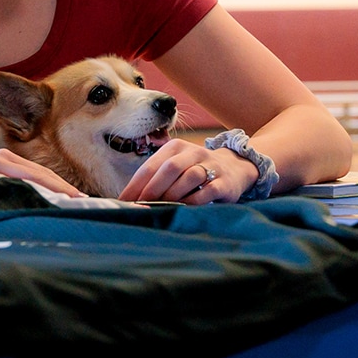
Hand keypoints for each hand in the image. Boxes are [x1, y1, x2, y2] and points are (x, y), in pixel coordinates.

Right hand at [0, 149, 82, 212]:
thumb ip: (10, 195)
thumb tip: (41, 214)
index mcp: (8, 162)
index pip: (46, 178)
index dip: (67, 191)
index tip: (88, 206)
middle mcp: (2, 159)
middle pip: (43, 177)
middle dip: (66, 192)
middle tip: (88, 208)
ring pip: (29, 179)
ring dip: (51, 193)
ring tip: (73, 207)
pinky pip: (6, 184)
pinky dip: (24, 194)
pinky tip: (40, 205)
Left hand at [119, 138, 257, 203]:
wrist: (233, 170)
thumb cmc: (195, 172)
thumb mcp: (175, 168)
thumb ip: (156, 179)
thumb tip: (128, 200)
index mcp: (175, 148)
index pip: (151, 165)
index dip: (136, 185)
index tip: (124, 202)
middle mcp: (193, 152)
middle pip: (170, 168)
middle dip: (153, 189)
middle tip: (142, 207)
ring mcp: (211, 166)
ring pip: (190, 176)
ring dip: (173, 194)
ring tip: (162, 207)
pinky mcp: (224, 182)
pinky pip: (208, 190)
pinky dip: (194, 201)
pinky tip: (184, 209)